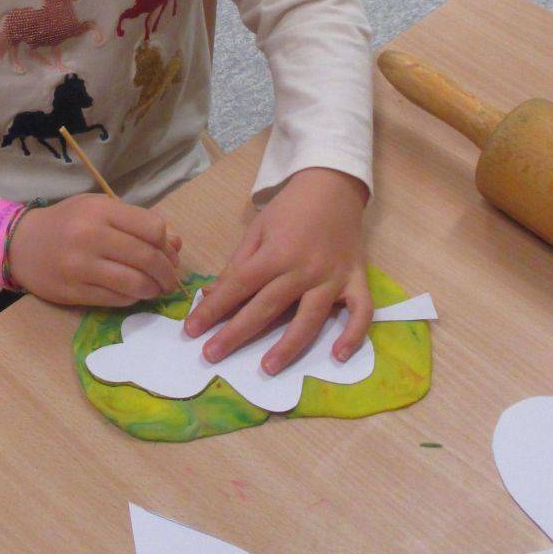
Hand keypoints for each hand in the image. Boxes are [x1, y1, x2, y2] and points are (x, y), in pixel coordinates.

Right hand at [7, 194, 182, 307]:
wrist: (21, 244)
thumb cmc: (65, 222)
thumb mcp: (99, 210)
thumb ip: (136, 223)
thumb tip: (175, 245)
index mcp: (100, 210)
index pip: (152, 228)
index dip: (167, 245)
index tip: (169, 254)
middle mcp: (91, 236)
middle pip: (147, 257)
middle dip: (167, 273)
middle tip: (170, 280)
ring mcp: (81, 266)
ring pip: (134, 283)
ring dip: (153, 290)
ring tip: (155, 289)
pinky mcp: (74, 291)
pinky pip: (116, 299)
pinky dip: (132, 298)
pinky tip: (134, 294)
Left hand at [182, 168, 370, 374]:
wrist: (333, 185)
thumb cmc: (290, 209)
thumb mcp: (258, 230)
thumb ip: (238, 265)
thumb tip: (213, 296)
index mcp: (275, 253)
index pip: (238, 287)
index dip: (213, 309)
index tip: (192, 330)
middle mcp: (304, 269)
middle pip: (267, 307)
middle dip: (236, 334)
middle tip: (211, 355)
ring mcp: (333, 277)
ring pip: (310, 318)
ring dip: (288, 346)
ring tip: (267, 367)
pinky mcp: (357, 280)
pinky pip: (360, 311)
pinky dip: (353, 335)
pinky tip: (338, 356)